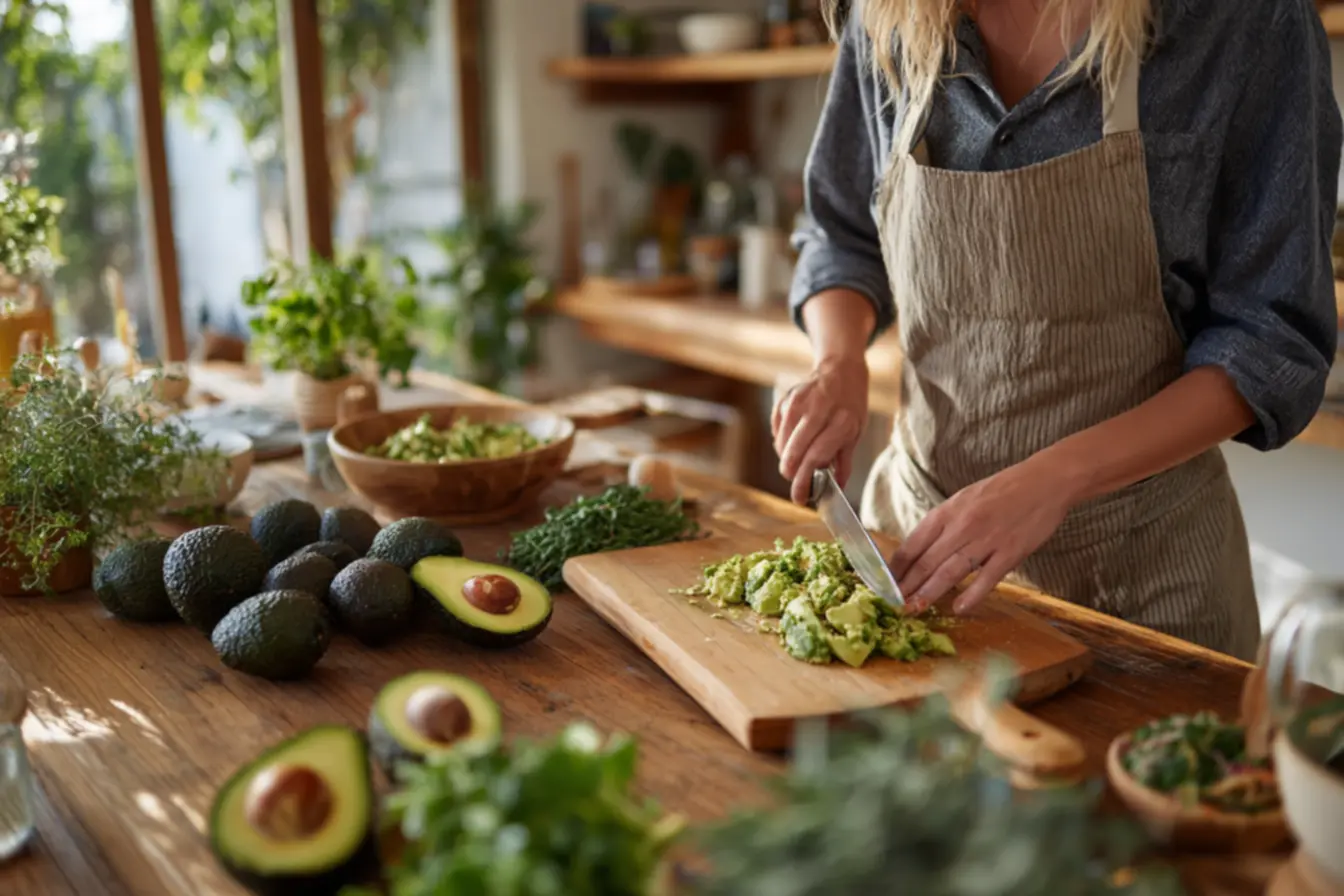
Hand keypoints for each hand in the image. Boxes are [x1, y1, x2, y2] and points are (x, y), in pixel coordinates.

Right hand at [772, 357, 868, 504]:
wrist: (840, 369)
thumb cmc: (850, 405)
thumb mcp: (856, 432)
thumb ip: (844, 461)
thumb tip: (837, 489)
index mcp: (841, 422)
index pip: (815, 458)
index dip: (804, 481)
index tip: (799, 497)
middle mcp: (819, 410)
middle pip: (794, 451)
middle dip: (790, 472)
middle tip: (794, 479)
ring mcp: (799, 402)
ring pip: (782, 442)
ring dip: (786, 457)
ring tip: (796, 458)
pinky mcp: (786, 398)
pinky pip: (776, 429)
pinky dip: (781, 440)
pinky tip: (792, 440)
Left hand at [890, 456, 1076, 614]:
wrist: (1045, 481)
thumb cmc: (1001, 491)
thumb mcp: (964, 500)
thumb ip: (943, 525)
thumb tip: (920, 552)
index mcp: (947, 511)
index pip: (912, 544)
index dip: (896, 568)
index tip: (884, 584)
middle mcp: (962, 525)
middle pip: (927, 561)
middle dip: (907, 586)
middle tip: (894, 605)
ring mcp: (987, 539)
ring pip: (950, 571)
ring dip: (930, 593)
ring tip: (915, 609)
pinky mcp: (1011, 552)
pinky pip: (987, 578)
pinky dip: (971, 595)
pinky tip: (958, 609)